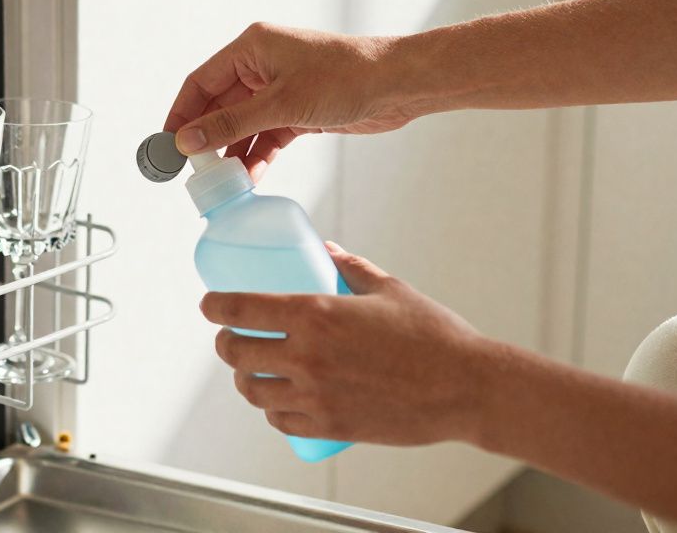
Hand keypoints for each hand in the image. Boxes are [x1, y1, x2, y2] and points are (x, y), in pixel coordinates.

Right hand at [164, 23, 414, 178]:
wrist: (398, 85)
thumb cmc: (346, 77)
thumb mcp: (281, 105)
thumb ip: (231, 124)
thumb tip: (188, 140)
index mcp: (252, 47)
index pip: (200, 82)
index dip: (181, 114)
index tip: (167, 145)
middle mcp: (261, 65)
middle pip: (218, 106)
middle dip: (206, 138)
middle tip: (193, 171)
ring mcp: (279, 88)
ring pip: (242, 124)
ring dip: (232, 152)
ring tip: (222, 182)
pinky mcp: (297, 110)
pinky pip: (265, 135)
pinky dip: (257, 155)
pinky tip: (249, 177)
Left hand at [199, 242, 497, 445]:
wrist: (467, 388)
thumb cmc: (433, 336)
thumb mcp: (388, 289)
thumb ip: (349, 267)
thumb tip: (324, 250)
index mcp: (316, 315)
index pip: (241, 310)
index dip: (215, 306)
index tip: (210, 304)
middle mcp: (308, 357)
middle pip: (236, 353)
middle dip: (225, 344)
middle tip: (230, 338)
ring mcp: (316, 395)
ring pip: (253, 391)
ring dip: (245, 379)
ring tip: (251, 370)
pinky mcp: (330, 426)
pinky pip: (281, 421)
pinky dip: (272, 410)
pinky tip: (278, 400)